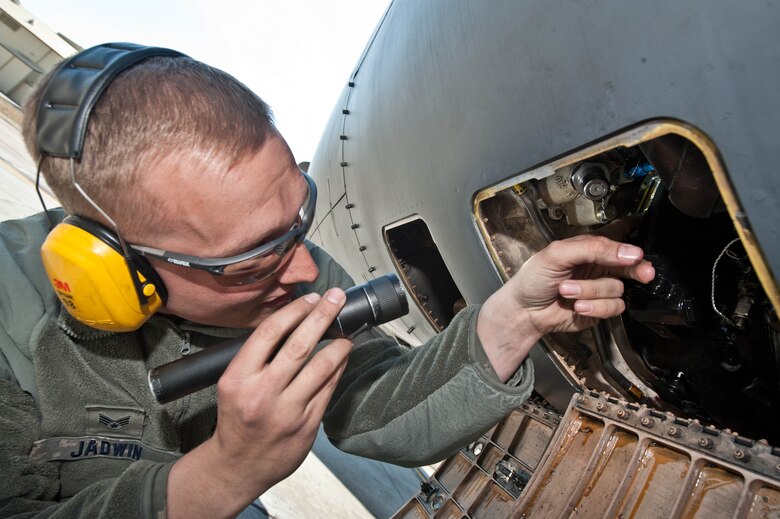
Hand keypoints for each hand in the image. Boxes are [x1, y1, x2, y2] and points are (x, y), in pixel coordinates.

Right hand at [167, 289, 351, 518]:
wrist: (238, 465)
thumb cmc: (237, 417)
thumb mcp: (233, 383)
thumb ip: (258, 357)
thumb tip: (294, 321)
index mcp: (238, 378)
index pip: (269, 333)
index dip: (294, 311)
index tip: (311, 298)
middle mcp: (262, 393)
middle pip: (299, 345)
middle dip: (322, 316)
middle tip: (336, 298)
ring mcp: (287, 411)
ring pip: (322, 367)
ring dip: (339, 344)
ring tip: (347, 331)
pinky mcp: (307, 425)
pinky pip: (329, 389)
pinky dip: (338, 368)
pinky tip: (343, 357)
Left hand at [477, 235, 654, 380]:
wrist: (524, 310)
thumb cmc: (534, 278)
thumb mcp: (558, 254)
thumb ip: (594, 248)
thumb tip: (630, 252)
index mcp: (590, 247)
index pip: (617, 234)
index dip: (633, 232)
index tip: (644, 233)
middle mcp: (600, 266)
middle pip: (631, 264)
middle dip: (638, 269)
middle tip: (645, 273)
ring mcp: (601, 288)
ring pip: (617, 288)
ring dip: (592, 290)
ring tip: (567, 290)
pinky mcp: (601, 309)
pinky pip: (613, 307)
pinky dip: (595, 307)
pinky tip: (578, 306)